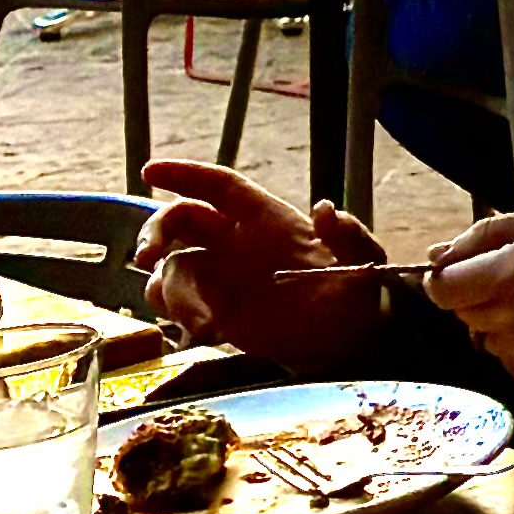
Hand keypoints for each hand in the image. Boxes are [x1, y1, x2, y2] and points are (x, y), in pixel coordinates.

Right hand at [136, 159, 390, 366]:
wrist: (344, 343)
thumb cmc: (355, 294)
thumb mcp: (364, 261)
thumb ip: (349, 235)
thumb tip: (325, 210)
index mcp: (265, 217)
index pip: (217, 185)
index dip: (185, 174)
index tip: (151, 170)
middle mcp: (235, 242)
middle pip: (178, 220)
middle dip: (155, 231)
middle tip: (148, 257)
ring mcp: (220, 278)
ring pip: (170, 268)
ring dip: (170, 289)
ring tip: (204, 320)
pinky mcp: (214, 313)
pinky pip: (176, 308)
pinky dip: (179, 317)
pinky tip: (209, 332)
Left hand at [424, 204, 513, 389]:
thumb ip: (486, 233)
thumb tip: (436, 253)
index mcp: (509, 275)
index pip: (441, 287)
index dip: (447, 275)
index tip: (467, 268)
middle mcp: (509, 320)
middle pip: (459, 311)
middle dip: (478, 292)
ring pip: (482, 335)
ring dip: (498, 319)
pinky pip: (506, 358)